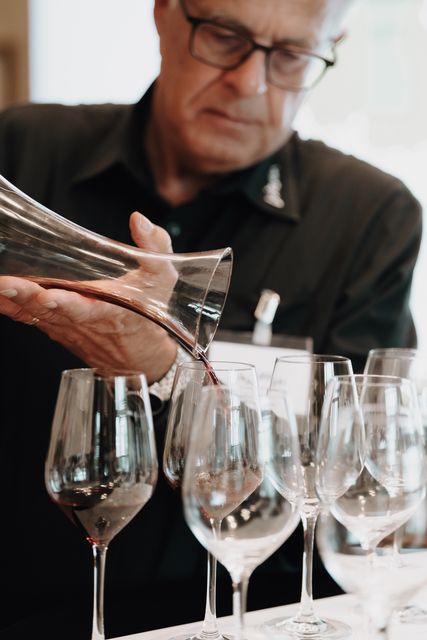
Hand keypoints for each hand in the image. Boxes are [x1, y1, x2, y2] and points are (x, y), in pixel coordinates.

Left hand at [0, 212, 177, 382]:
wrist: (137, 356)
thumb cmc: (148, 312)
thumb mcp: (162, 278)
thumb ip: (154, 246)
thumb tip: (138, 219)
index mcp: (109, 311)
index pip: (86, 309)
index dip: (68, 304)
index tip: (51, 297)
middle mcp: (82, 322)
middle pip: (49, 311)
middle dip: (26, 297)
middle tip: (5, 283)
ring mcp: (63, 326)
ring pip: (32, 315)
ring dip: (10, 301)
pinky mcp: (52, 326)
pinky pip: (26, 317)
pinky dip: (8, 306)